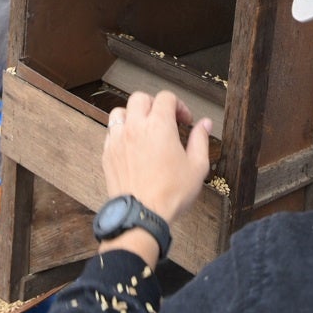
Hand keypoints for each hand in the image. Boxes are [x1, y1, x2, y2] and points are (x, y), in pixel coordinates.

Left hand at [102, 90, 210, 224]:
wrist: (142, 215)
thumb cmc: (170, 193)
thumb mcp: (197, 167)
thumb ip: (200, 140)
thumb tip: (205, 124)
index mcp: (159, 126)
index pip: (166, 97)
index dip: (179, 105)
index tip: (184, 120)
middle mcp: (135, 127)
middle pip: (140, 98)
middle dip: (154, 104)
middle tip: (164, 120)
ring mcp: (118, 140)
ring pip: (120, 111)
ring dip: (133, 115)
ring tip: (144, 128)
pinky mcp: (108, 154)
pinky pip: (110, 132)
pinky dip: (121, 132)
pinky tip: (132, 145)